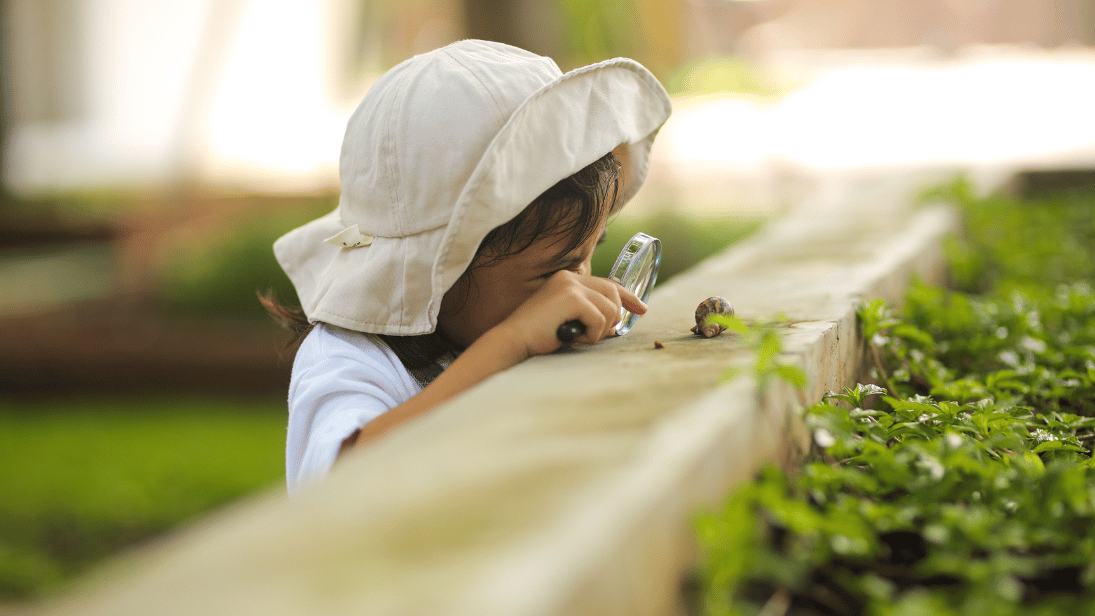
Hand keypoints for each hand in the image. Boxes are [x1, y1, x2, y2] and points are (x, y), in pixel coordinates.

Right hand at [493, 270, 646, 357]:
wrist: (514, 340)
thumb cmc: (539, 335)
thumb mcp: (567, 318)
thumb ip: (588, 311)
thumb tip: (617, 319)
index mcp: (567, 278)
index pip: (607, 283)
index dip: (628, 296)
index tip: (642, 309)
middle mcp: (570, 277)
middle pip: (613, 294)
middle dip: (615, 317)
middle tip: (604, 333)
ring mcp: (571, 286)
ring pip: (609, 310)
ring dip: (599, 330)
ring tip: (578, 336)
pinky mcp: (571, 298)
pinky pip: (599, 320)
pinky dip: (591, 335)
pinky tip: (572, 337)